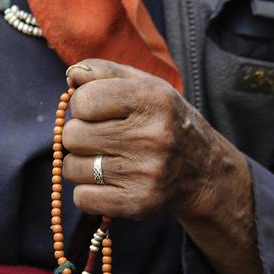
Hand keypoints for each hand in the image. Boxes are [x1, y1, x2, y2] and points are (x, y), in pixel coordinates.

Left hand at [61, 59, 250, 222]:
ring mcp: (145, 173)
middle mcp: (151, 136)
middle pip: (72, 136)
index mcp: (152, 99)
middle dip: (79, 135)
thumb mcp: (143, 84)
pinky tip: (108, 182)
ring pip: (72, 168)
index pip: (82, 101)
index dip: (82, 105)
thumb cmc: (161, 119)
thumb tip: (71, 75)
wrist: (203, 169)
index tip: (96, 111)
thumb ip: (103, 71)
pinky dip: (87, 191)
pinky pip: (82, 198)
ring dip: (82, 164)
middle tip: (100, 137)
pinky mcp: (139, 203)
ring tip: (106, 159)